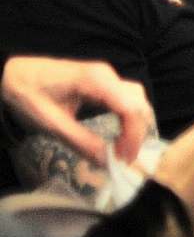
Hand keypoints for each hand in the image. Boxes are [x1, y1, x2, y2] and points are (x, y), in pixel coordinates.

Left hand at [2, 57, 153, 161]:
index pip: (130, 107)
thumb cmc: (28, 96)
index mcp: (97, 80)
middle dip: (137, 132)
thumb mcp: (51, 123)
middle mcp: (108, 75)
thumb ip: (80, 141)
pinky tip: (120, 132)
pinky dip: (127, 117)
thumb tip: (106, 162)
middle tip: (124, 157)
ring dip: (135, 125)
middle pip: (138, 102)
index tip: (124, 158)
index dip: (133, 135)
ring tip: (124, 147)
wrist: (10, 75)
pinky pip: (125, 98)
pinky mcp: (101, 82)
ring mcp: (106, 77)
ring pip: (135, 99)